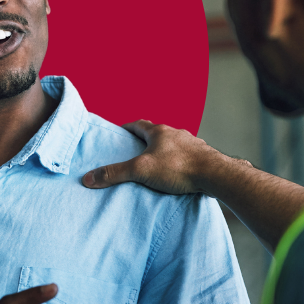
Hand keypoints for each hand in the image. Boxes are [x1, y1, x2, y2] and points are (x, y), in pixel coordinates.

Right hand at [82, 120, 249, 193]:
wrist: (215, 174)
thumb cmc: (178, 168)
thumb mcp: (141, 170)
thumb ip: (115, 173)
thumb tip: (88, 178)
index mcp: (159, 132)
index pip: (138, 125)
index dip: (127, 128)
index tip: (119, 133)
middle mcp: (176, 133)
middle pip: (157, 134)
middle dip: (146, 142)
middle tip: (135, 152)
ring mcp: (192, 144)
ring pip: (174, 145)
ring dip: (165, 152)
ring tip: (156, 165)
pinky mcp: (204, 157)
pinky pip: (187, 157)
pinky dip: (180, 163)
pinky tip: (178, 174)